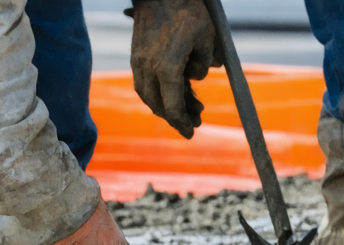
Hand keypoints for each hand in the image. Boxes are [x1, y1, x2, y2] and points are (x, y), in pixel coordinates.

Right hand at [129, 0, 221, 138]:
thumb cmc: (188, 10)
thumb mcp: (208, 37)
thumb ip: (206, 63)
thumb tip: (199, 78)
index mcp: (167, 68)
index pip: (173, 106)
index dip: (182, 122)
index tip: (191, 133)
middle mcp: (148, 68)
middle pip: (158, 105)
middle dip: (174, 117)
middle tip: (191, 123)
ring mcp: (138, 61)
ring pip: (147, 94)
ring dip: (163, 106)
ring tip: (184, 107)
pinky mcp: (135, 53)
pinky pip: (142, 81)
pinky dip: (154, 92)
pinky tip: (169, 91)